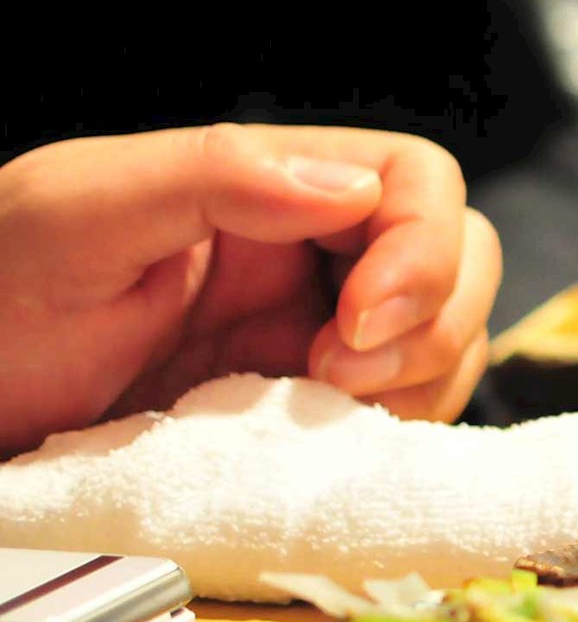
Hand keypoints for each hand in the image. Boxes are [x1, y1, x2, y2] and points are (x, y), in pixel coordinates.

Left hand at [0, 126, 502, 456]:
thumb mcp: (73, 214)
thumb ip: (212, 176)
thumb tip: (353, 186)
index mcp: (263, 188)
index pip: (414, 181)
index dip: (423, 249)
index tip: (361, 325)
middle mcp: (307, 254)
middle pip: (461, 255)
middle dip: (432, 322)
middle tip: (339, 381)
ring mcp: (314, 335)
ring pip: (449, 338)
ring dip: (421, 381)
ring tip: (323, 416)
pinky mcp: (308, 413)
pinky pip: (407, 411)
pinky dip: (398, 431)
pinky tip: (325, 445)